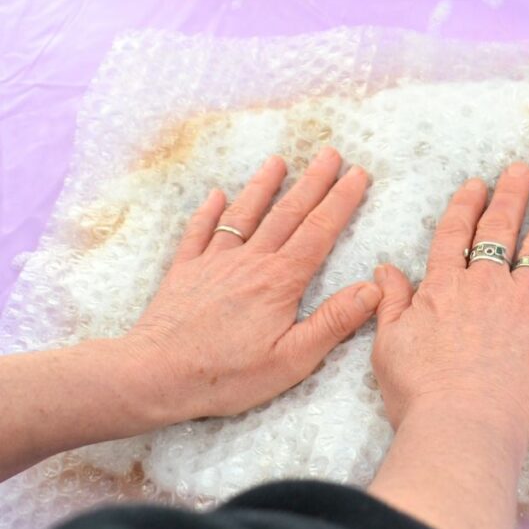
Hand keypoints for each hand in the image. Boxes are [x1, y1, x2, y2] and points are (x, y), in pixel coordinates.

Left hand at [127, 147, 380, 422]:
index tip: (358, 175)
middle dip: (313, 181)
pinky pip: (199, 233)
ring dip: (263, 186)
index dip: (341, 201)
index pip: (319, 232)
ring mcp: (214, 264)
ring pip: (244, 215)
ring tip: (278, 161)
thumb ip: (334, 321)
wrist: (155, 375)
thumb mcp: (293, 359)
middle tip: (331, 153)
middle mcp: (250, 262)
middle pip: (288, 213)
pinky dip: (208, 212)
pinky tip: (215, 195)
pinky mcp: (185, 273)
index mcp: (280, 281)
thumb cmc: (227, 374)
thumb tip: (373, 288)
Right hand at [371, 162, 528, 453]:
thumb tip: (385, 269)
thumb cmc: (419, 393)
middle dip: (510, 196)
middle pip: (499, 230)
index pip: (455, 234)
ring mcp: (524, 304)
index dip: (466, 206)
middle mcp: (485, 284)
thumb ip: (391, 303)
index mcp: (443, 287)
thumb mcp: (388, 344)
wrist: (462, 425)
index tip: (477, 184)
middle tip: (522, 170)